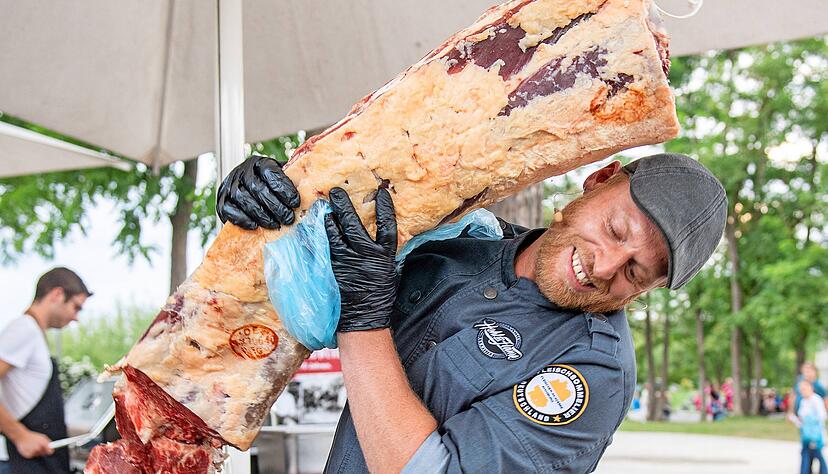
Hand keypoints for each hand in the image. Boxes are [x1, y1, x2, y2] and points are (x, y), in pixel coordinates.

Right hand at [12, 429, 52, 458]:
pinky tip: (28, 448)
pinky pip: (32, 456)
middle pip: (44, 454)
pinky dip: (31, 453)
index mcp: (43, 443)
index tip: (48, 451)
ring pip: (37, 455)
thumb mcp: (42, 437)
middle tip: (38, 446)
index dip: (49, 451)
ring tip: (32, 446)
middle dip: (43, 451)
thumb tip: (52, 448)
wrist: (22, 437)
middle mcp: (39, 448)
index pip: (50, 452)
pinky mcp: (28, 455)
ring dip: (36, 452)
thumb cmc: (32, 436)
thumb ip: (48, 443)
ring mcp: (33, 452)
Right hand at [216, 155, 300, 229]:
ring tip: (275, 224)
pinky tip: (256, 225)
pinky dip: (243, 219)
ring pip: (243, 198)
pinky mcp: (222, 201)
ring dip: (261, 214)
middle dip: (275, 205)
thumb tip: (313, 188)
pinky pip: (229, 210)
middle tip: (288, 218)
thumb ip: (293, 181)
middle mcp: (242, 172)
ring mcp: (229, 186)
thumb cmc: (270, 187)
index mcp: (259, 163)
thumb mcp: (282, 178)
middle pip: (257, 188)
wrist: (245, 190)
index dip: (284, 187)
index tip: (296, 202)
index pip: (270, 172)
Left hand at [325, 187, 397, 331]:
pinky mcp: (331, 270)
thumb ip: (383, 253)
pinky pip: (323, 249)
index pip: (386, 225)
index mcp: (384, 256)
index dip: (384, 208)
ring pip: (334, 234)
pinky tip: (313, 231)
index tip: (381, 193)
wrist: (363, 321)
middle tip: (336, 192)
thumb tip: (377, 236)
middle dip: (344, 206)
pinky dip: (318, 239)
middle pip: (354, 223)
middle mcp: (365, 255)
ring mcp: (346, 262)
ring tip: (324, 209)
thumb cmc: (379, 298)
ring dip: (328, 220)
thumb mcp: (389, 272)